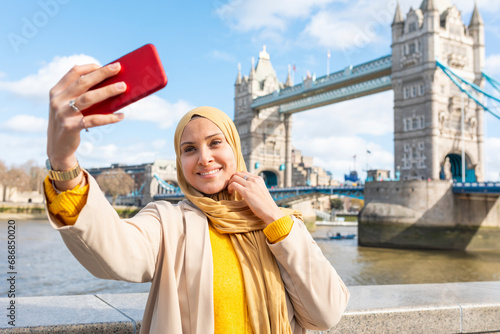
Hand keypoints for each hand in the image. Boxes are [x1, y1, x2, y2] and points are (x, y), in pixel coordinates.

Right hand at [47, 63, 126, 189]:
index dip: (90, 67)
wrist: (57, 148)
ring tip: (123, 87)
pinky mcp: (70, 128)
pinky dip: (109, 117)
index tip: (106, 65)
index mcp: (57, 91)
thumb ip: (82, 96)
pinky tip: (121, 115)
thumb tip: (111, 85)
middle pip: (83, 82)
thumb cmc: (70, 122)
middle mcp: (58, 100)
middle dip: (102, 73)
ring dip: (107, 91)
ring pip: (88, 98)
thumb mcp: (70, 107)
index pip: (73, 72)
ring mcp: (63, 114)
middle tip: (118, 68)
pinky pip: (93, 120)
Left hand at [227, 172, 284, 225]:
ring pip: (234, 178)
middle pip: (238, 174)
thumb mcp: (261, 191)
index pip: (244, 172)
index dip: (237, 177)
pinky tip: (230, 193)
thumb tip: (245, 187)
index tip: (236, 184)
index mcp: (259, 179)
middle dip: (232, 179)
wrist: (270, 211)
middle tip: (231, 187)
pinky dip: (229, 188)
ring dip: (230, 183)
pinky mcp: (246, 192)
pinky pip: (233, 185)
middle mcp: (254, 180)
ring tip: (230, 190)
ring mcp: (250, 185)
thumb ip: (255, 186)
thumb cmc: (266, 204)